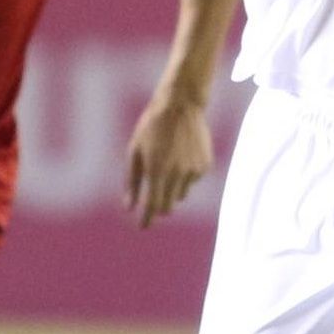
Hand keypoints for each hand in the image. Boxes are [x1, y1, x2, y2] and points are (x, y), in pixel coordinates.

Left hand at [122, 92, 213, 226]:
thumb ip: (132, 182)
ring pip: (181, 195)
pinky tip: (181, 155)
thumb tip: (129, 207)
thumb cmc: (151, 127)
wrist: (181, 106)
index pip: (152, 206)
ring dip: (172, 189)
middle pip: (168, 206)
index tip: (142, 227)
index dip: (146, 219)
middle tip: (152, 198)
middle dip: (159, 207)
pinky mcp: (204, 166)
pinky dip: (184, 176)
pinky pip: (191, 182)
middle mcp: (177, 174)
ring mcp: (193, 171)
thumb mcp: (134, 151)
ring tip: (167, 164)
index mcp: (156, 170)